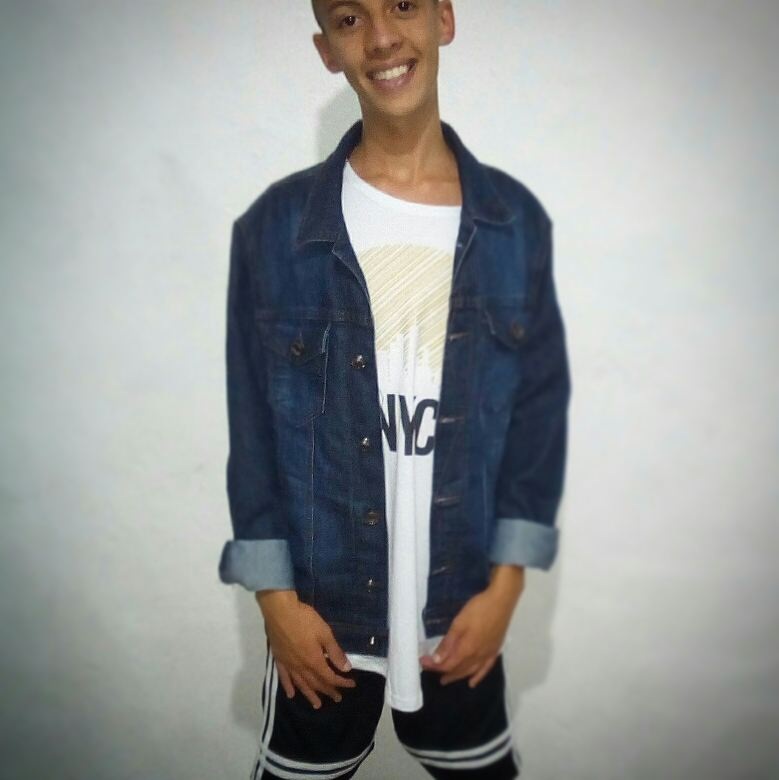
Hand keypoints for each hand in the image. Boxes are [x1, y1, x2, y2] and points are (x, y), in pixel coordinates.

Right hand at [255, 589, 356, 708]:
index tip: (351, 684)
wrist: (280, 611)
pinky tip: (291, 695)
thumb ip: (334, 652)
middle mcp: (301, 667)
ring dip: (310, 695)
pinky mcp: (279, 659)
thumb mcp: (324, 633)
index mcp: (314, 661)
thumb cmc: (305, 619)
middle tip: (337, 698)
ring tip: (317, 705)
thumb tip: (346, 668)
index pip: (330, 677)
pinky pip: (284, 678)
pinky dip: (288, 687)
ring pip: (301, 685)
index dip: (342, 682)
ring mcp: (289, 664)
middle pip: (316, 683)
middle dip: (328, 691)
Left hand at [419, 566, 523, 687]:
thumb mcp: (459, 623)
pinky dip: (477, 677)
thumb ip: (448, 643)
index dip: (433, 665)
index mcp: (466, 649)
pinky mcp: (495, 651)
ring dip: (457, 676)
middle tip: (430, 671)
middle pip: (457, 669)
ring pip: (469, 671)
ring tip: (446, 679)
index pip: (446, 663)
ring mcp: (487, 655)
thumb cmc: (478, 609)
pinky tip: (472, 682)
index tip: (422, 661)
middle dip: (442, 671)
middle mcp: (477, 657)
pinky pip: (485, 669)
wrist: (501, 601)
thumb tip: (436, 661)